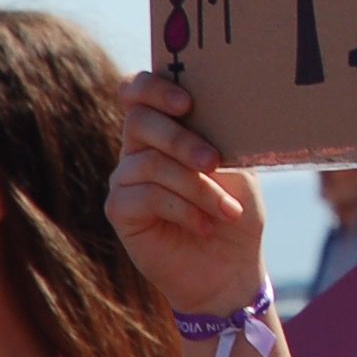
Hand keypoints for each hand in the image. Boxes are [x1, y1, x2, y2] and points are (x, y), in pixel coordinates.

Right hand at [106, 71, 263, 316]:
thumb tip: (224, 107)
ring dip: (196, 187)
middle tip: (214, 162)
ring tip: (227, 210)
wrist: (230, 267)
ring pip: (149, 164)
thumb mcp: (238, 167)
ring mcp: (124, 179)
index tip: (187, 103)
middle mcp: (138, 149)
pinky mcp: (119, 210)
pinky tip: (205, 225)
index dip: (154, 88)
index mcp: (165, 129)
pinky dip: (182, 209)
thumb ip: (223, 136)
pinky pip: (144, 196)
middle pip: (138, 121)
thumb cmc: (235, 210)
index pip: (138, 91)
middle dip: (180, 139)